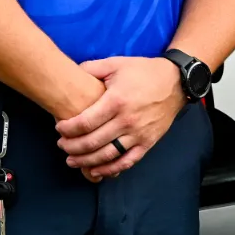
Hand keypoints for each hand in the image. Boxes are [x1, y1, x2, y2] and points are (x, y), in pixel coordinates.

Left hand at [55, 56, 185, 180]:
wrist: (176, 82)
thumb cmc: (144, 72)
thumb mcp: (116, 63)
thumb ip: (91, 68)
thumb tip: (72, 72)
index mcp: (116, 101)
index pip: (85, 122)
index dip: (68, 129)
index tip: (59, 128)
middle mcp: (127, 120)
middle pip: (92, 142)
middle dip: (72, 147)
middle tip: (61, 146)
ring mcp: (138, 134)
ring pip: (107, 155)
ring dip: (86, 161)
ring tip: (72, 161)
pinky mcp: (148, 143)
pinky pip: (127, 161)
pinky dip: (110, 169)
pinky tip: (96, 171)